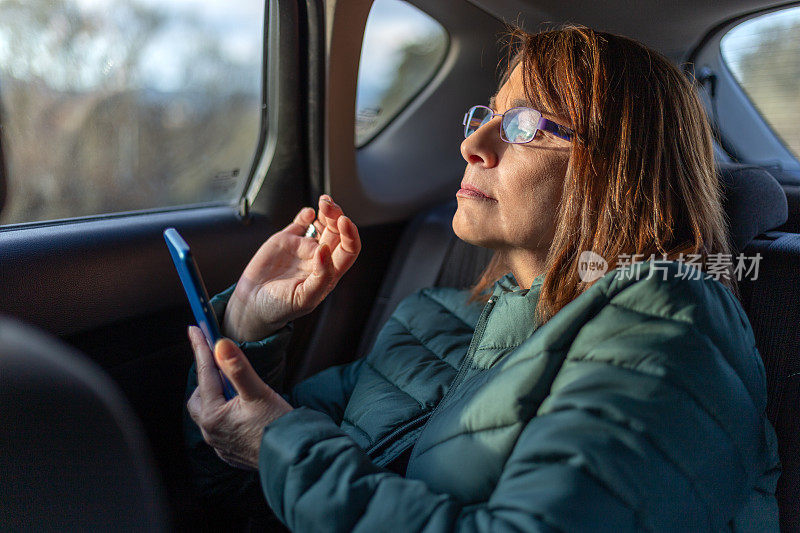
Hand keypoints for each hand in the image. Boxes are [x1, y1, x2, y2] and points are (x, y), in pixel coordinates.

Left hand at [186, 326, 292, 469]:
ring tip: (234, 389)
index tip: (195, 329)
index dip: (200, 348)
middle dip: (205, 379)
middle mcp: (211, 432)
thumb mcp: (258, 392)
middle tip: (220, 366)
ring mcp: (219, 444)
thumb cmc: (277, 425)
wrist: (293, 458)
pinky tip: (240, 412)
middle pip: (199, 398)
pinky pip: (219, 429)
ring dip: (215, 398)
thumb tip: (221, 345)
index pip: (204, 373)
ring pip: (208, 415)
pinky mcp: (230, 452)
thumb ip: (238, 368)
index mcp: (213, 415)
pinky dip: (224, 415)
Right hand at [224, 195, 360, 340]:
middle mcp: (319, 258)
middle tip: (329, 206)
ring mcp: (304, 248)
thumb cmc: (279, 307)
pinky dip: (306, 215)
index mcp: (328, 273)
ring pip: (324, 224)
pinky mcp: (287, 241)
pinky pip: (301, 223)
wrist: (251, 304)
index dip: (350, 235)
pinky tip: (308, 213)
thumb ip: (320, 277)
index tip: (344, 222)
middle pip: (338, 233)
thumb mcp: (304, 298)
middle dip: (337, 216)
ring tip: (324, 202)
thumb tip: (324, 250)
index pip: (348, 251)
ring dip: (327, 212)